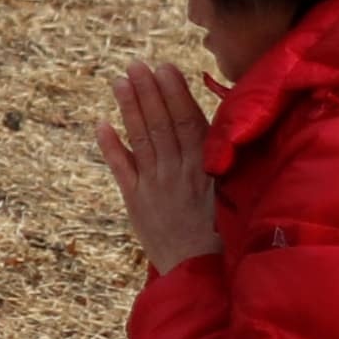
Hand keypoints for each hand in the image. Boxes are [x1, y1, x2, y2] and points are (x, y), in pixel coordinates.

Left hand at [90, 59, 223, 270]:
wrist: (203, 274)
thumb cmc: (227, 234)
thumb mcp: (236, 194)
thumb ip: (226, 162)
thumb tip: (230, 127)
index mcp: (205, 168)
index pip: (188, 122)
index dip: (174, 93)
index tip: (164, 67)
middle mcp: (178, 173)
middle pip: (161, 124)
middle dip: (148, 92)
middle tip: (136, 64)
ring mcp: (155, 187)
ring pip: (141, 140)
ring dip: (130, 109)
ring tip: (120, 81)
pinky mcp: (137, 204)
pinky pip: (122, 171)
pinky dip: (111, 147)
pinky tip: (102, 124)